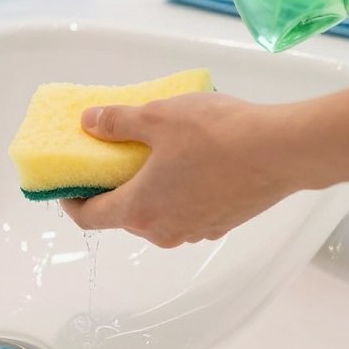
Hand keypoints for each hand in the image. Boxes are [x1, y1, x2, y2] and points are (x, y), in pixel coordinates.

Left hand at [61, 93, 301, 247]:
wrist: (280, 151)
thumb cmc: (214, 133)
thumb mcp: (157, 116)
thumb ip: (117, 122)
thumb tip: (88, 123)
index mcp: (140, 210)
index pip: (90, 218)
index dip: (71, 200)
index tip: (68, 181)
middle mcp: (164, 231)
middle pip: (125, 215)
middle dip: (114, 186)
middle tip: (114, 152)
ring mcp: (196, 231)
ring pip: (158, 213)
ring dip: (149, 187)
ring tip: (156, 150)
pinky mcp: (223, 223)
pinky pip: (187, 210)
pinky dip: (178, 190)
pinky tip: (192, 159)